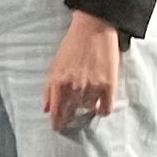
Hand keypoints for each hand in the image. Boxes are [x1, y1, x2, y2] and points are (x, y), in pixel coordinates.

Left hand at [41, 11, 123, 136]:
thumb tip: (46, 109)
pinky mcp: (109, 85)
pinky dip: (103, 109)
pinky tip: (100, 104)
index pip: (56, 113)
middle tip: (71, 118)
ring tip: (86, 98)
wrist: (93, 29)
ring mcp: (93, 87)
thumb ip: (49, 89)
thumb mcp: (54, 66)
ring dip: (86, 107)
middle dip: (70, 118)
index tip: (57, 127)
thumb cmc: (72, 46)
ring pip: (89, 109)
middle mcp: (75, 88)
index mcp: (58, 83)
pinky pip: (106, 108)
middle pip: (72, 114)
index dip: (57, 123)